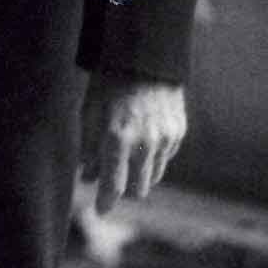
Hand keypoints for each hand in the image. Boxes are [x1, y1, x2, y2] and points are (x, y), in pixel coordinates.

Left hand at [79, 74, 185, 217]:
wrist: (145, 56)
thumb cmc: (109, 83)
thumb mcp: (90, 112)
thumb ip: (89, 149)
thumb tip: (88, 177)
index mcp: (118, 138)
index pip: (114, 186)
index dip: (106, 202)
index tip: (100, 210)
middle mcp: (145, 143)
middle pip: (138, 190)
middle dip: (124, 188)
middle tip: (113, 179)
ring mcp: (166, 138)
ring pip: (153, 177)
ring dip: (139, 174)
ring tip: (127, 156)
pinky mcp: (178, 132)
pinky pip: (165, 158)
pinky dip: (153, 157)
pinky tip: (143, 139)